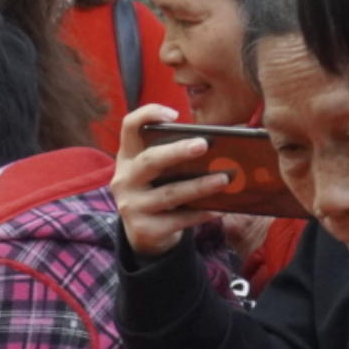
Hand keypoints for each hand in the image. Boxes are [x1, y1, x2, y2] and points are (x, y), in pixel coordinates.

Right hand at [112, 102, 227, 259]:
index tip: (174, 114)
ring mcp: (132, 206)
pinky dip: (200, 213)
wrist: (145, 234)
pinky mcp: (144, 229)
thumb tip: (218, 144)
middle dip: (177, 152)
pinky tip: (219, 208)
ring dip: (199, 186)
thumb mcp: (158, 172)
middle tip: (204, 145)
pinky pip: (178, 220)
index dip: (148, 115)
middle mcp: (124, 180)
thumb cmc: (159, 191)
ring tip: (224, 179)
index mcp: (128, 157)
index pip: (129, 126)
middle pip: (149, 160)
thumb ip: (174, 156)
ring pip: (169, 194)